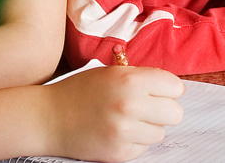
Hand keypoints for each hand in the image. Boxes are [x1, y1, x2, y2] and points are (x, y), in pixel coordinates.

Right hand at [47, 65, 183, 161]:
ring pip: (160, 133)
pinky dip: (135, 141)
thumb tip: (172, 88)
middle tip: (147, 107)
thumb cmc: (81, 91)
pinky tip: (118, 132)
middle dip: (163, 110)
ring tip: (128, 120)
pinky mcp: (119, 152)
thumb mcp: (111, 72)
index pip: (176, 87)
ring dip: (149, 127)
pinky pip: (144, 148)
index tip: (157, 91)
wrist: (48, 118)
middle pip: (175, 113)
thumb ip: (142, 77)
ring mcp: (124, 131)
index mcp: (131, 80)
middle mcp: (130, 105)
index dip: (167, 89)